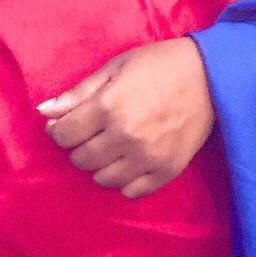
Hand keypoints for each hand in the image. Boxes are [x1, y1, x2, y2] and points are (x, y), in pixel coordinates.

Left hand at [39, 38, 214, 197]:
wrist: (212, 76)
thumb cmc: (159, 65)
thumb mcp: (116, 67)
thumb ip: (79, 92)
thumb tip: (43, 111)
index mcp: (108, 106)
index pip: (63, 134)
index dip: (60, 129)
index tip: (69, 123)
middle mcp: (124, 136)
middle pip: (80, 159)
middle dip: (80, 146)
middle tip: (94, 132)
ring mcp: (146, 157)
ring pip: (102, 179)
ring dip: (101, 164)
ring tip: (113, 146)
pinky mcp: (166, 171)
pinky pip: (131, 191)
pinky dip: (125, 179)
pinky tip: (130, 160)